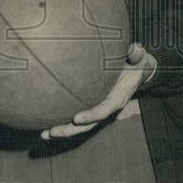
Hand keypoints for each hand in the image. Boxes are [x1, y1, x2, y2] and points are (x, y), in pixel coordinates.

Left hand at [40, 42, 156, 139]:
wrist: (137, 71)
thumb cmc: (136, 63)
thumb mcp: (140, 58)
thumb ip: (137, 54)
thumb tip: (135, 47)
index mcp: (118, 98)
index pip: (104, 110)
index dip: (91, 115)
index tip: (77, 118)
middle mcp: (106, 107)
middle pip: (87, 124)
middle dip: (70, 130)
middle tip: (52, 132)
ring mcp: (97, 108)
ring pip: (79, 125)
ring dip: (62, 130)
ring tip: (43, 134)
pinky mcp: (90, 104)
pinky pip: (76, 115)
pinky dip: (61, 119)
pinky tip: (44, 121)